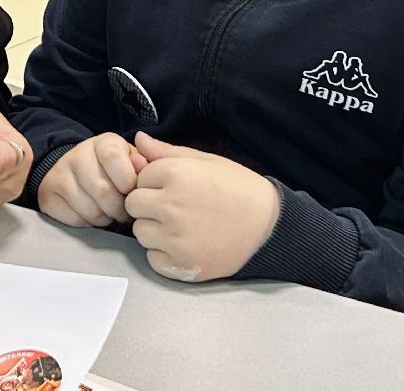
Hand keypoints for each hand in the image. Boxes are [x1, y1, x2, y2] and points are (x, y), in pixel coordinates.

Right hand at [36, 132, 147, 227]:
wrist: (77, 173)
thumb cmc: (115, 171)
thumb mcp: (133, 161)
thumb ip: (146, 162)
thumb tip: (143, 164)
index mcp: (103, 143)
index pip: (113, 157)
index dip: (126, 180)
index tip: (131, 190)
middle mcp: (78, 154)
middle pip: (102, 190)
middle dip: (119, 208)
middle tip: (124, 211)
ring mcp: (60, 175)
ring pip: (90, 209)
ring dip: (106, 218)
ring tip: (110, 213)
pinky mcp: (50, 196)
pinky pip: (76, 220)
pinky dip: (90, 223)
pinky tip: (94, 215)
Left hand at [124, 131, 280, 281]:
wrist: (269, 227)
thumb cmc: (238, 189)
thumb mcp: (205, 161)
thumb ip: (167, 151)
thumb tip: (138, 140)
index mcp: (174, 174)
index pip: (139, 178)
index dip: (154, 183)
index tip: (175, 188)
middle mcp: (170, 205)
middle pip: (134, 205)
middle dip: (148, 206)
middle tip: (174, 208)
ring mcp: (174, 237)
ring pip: (140, 232)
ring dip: (154, 230)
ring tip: (182, 227)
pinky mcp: (180, 264)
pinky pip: (152, 258)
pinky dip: (164, 254)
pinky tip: (186, 245)